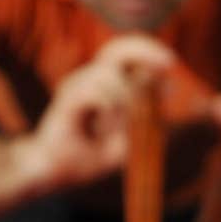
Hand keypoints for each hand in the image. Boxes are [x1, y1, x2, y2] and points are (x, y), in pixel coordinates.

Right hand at [24, 35, 174, 189]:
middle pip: (117, 49)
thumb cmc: (85, 158)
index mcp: (101, 86)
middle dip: (144, 50)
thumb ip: (146, 116)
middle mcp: (87, 81)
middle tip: (169, 63)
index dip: (149, 54)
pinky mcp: (65, 102)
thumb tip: (168, 87)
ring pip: (108, 74)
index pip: (126, 56)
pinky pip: (94, 93)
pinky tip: (107, 126)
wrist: (49, 172)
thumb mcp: (125, 140)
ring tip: (117, 127)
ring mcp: (74, 89)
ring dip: (124, 98)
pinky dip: (109, 107)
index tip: (170, 65)